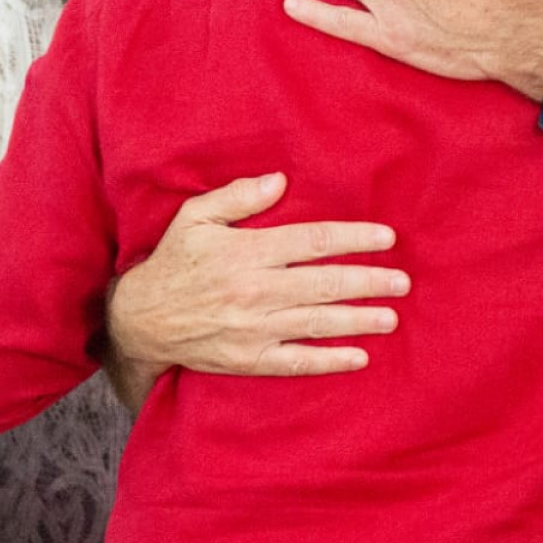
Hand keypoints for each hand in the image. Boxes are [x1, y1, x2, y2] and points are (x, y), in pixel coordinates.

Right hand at [105, 173, 407, 383]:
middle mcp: (256, 289)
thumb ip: (237, 197)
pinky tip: (359, 357)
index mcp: (247, 251)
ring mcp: (254, 328)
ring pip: (318, 322)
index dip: (354, 238)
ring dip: (359, 319)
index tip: (386, 238)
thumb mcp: (194, 217)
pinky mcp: (249, 359)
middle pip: (325, 283)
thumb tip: (279, 181)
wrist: (141, 321)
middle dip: (369, 281)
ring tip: (392, 316)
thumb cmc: (173, 262)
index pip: (313, 241)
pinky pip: (297, 361)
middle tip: (402, 281)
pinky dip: (330, 360)